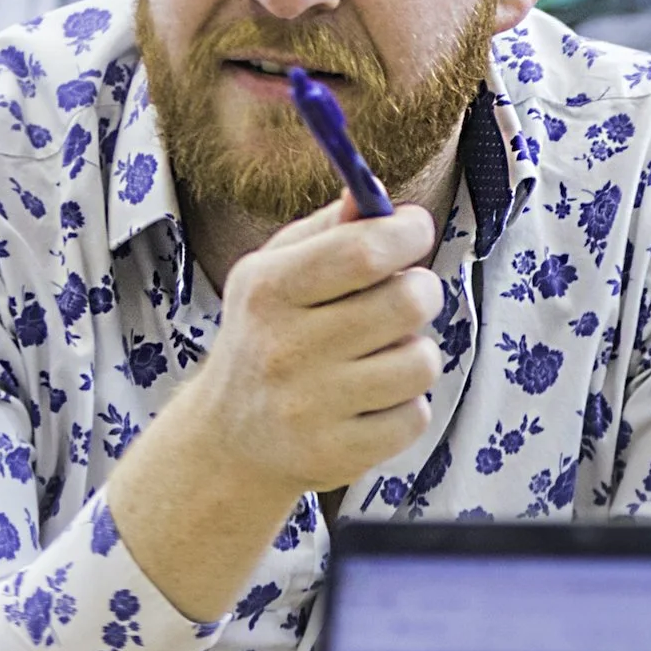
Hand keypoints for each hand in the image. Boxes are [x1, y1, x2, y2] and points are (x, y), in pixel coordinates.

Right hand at [191, 195, 441, 501]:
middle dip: (422, 291)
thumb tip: (375, 196)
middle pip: (407, 302)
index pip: (363, 251)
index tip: (414, 231)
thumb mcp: (276, 272)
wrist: (229, 440)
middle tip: (405, 296)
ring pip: (421, 361)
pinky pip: (415, 416)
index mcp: (268, 290)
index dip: (408, 233)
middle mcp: (284, 348)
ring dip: (414, 353)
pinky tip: (370, 401)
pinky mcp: (337, 453)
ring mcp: (310, 407)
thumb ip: (330, 230)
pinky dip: (404, 406)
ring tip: (379, 356)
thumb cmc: (267, 335)